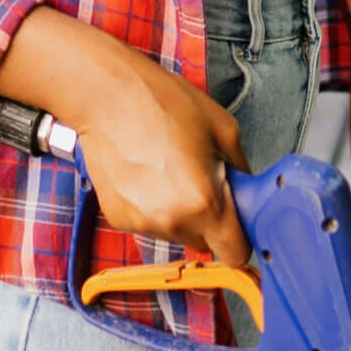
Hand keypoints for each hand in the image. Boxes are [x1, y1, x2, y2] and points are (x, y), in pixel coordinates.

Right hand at [0, 6, 251, 265]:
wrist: (105, 96)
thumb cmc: (162, 102)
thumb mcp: (222, 127)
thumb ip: (241, 169)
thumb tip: (245, 189)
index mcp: (204, 202)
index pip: (235, 254)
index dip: (241, 239)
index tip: (239, 224)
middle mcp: (172, 221)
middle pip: (204, 243)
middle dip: (210, 220)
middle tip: (201, 180)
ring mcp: (141, 222)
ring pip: (175, 233)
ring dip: (180, 213)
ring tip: (168, 170)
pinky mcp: (118, 218)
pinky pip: (149, 223)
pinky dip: (152, 207)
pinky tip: (145, 174)